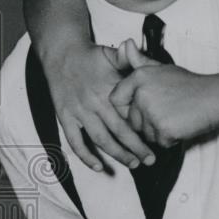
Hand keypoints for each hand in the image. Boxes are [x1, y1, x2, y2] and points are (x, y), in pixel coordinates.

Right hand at [44, 42, 155, 170]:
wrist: (60, 53)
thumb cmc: (90, 56)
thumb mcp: (111, 54)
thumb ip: (128, 59)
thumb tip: (138, 52)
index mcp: (109, 88)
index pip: (130, 112)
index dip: (144, 127)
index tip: (158, 138)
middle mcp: (94, 102)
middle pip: (119, 129)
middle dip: (136, 147)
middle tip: (150, 159)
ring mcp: (79, 111)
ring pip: (101, 138)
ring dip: (117, 154)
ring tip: (133, 164)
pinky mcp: (65, 117)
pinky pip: (75, 140)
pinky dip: (85, 155)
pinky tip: (98, 166)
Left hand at [110, 39, 218, 147]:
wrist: (213, 98)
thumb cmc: (189, 84)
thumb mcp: (161, 68)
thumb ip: (139, 61)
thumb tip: (126, 44)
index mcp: (139, 78)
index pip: (116, 99)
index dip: (127, 107)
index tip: (142, 108)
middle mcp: (142, 94)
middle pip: (131, 120)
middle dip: (147, 122)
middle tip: (167, 111)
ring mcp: (152, 113)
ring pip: (145, 133)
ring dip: (159, 131)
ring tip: (175, 117)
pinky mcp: (163, 129)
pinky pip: (159, 142)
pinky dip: (171, 138)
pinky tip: (181, 125)